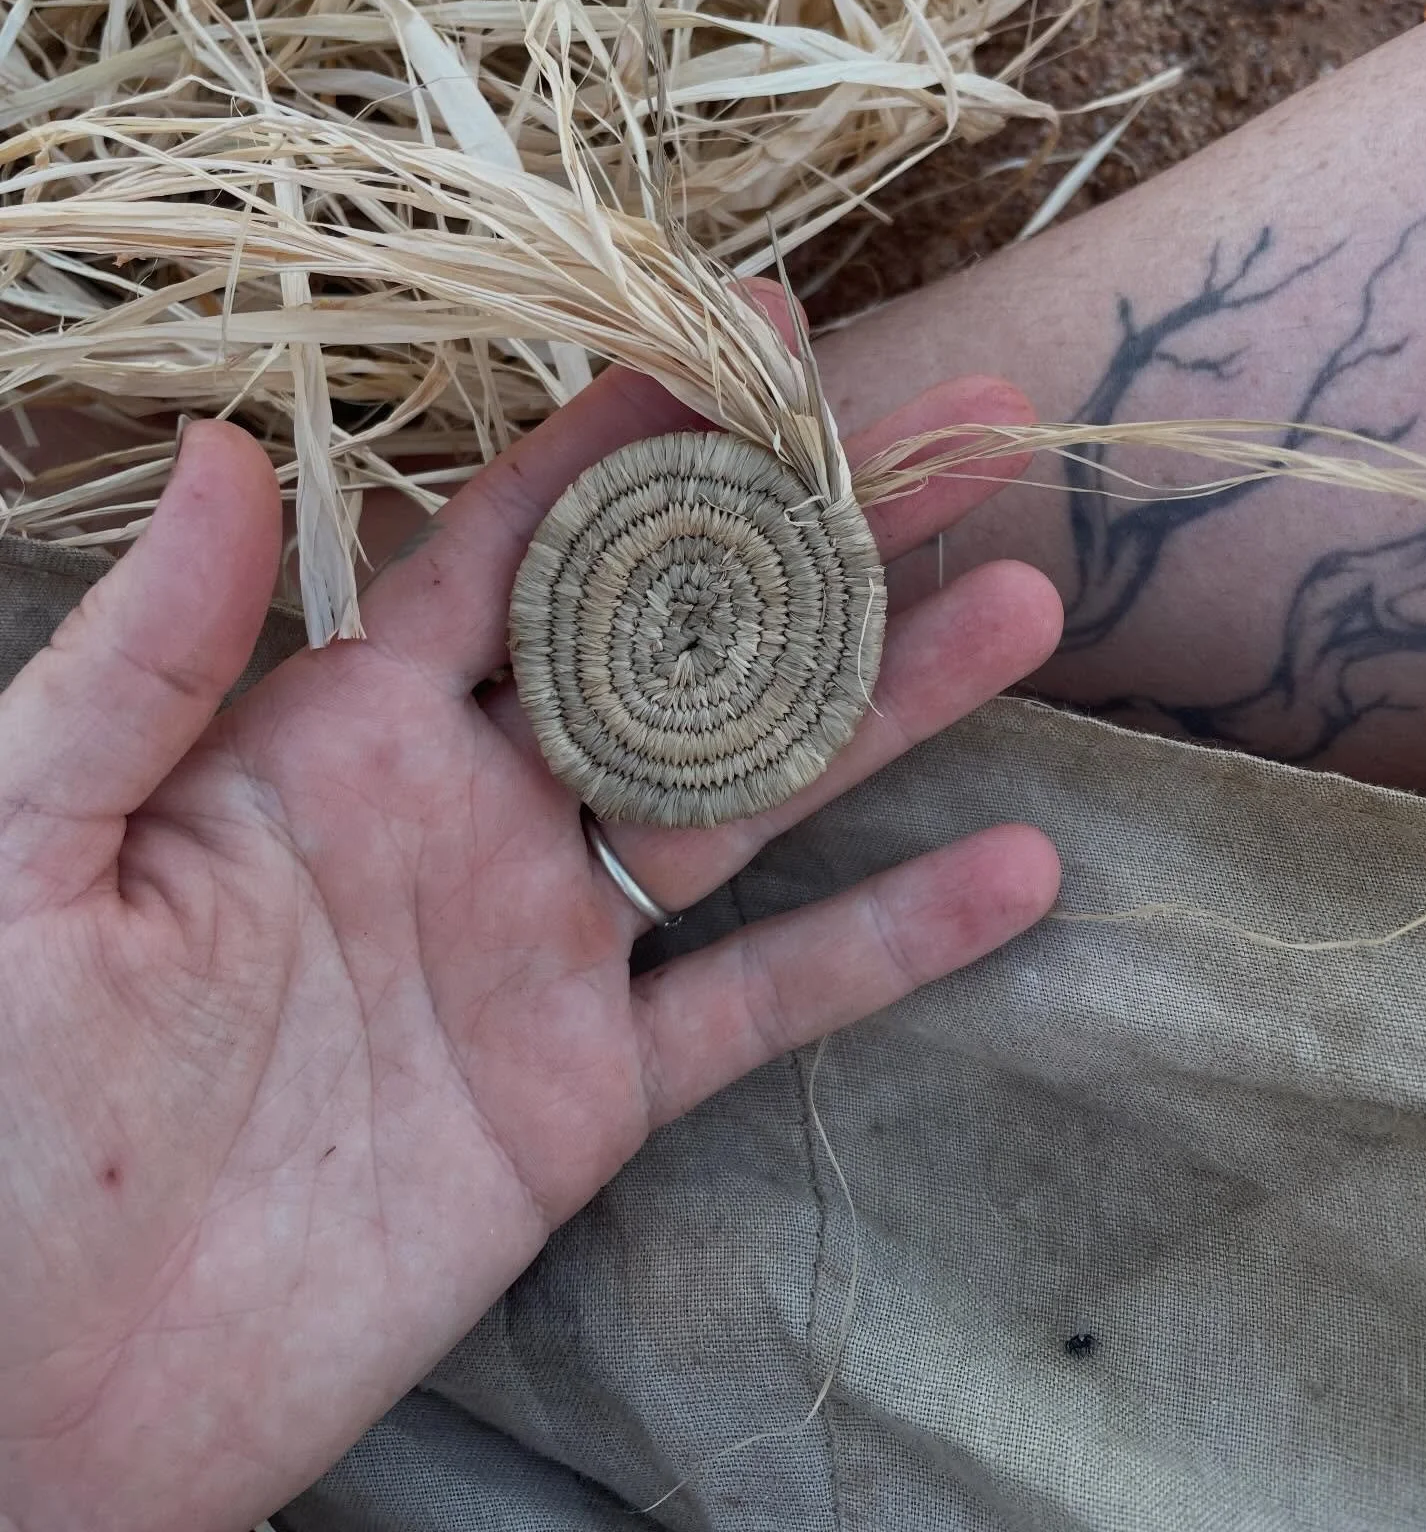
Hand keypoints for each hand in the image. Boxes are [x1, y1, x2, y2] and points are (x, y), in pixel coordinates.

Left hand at [0, 367, 1060, 1531]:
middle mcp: (466, 814)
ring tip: (1020, 603)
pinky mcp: (588, 1096)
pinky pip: (763, 1003)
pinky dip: (891, 945)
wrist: (28, 1399)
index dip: (632, 436)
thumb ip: (141, 664)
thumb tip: (226, 448)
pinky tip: (1021, 874)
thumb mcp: (27, 855)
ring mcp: (541, 951)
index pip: (516, 545)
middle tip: (957, 430)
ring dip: (886, 704)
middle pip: (675, 643)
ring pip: (751, 798)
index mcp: (337, 733)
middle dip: (814, 533)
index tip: (750, 331)